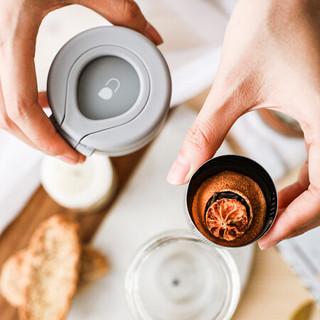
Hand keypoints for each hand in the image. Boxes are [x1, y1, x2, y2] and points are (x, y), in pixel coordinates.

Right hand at [0, 0, 161, 163]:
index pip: (19, 107)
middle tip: (68, 151)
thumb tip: (153, 37)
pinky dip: (16, 103)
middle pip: (3, 117)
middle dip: (36, 141)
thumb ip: (122, 12)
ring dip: (26, 126)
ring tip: (57, 131)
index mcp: (10, 29)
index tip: (72, 155)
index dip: (45, 141)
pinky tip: (40, 102)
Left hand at [167, 0, 319, 247]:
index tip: (266, 237)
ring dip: (301, 199)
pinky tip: (283, 184)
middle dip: (297, 214)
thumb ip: (205, 134)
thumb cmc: (270, 24)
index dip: (296, 221)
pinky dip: (305, 178)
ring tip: (268, 212)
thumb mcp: (233, 89)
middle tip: (263, 228)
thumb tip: (180, 172)